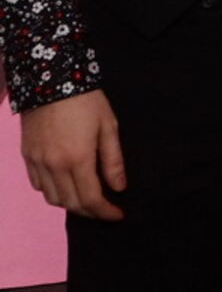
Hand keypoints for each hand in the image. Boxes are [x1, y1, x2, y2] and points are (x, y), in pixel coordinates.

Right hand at [21, 89, 125, 219]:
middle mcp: (54, 165)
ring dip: (71, 204)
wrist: (51, 80)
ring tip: (88, 198)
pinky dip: (53, 191)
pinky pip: (38, 185)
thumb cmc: (86, 101)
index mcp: (77, 158)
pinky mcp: (27, 156)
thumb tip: (119, 187)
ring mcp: (37, 162)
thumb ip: (113, 160)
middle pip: (70, 204)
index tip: (118, 215)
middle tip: (106, 209)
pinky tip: (66, 184)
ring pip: (52, 198)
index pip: (91, 199)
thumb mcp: (108, 126)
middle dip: (90, 212)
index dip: (105, 212)